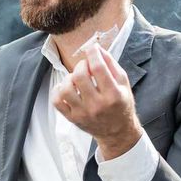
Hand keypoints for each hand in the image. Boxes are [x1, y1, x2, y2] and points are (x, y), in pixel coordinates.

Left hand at [50, 42, 142, 158]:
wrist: (117, 132)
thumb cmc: (121, 105)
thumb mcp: (123, 84)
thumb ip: (112, 64)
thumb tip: (98, 49)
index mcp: (113, 95)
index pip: (98, 68)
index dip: (93, 53)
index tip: (92, 49)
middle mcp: (97, 105)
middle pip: (80, 76)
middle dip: (81, 65)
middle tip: (86, 66)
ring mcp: (83, 113)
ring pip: (66, 88)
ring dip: (69, 78)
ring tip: (77, 79)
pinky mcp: (72, 118)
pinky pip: (56, 101)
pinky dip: (58, 90)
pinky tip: (67, 88)